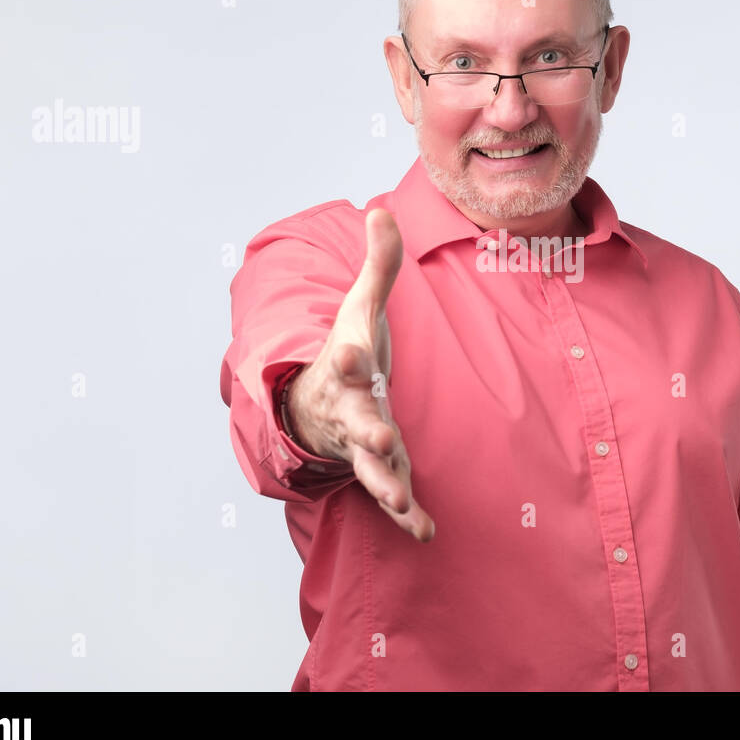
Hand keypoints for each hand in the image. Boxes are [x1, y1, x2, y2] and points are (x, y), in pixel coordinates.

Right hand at [286, 208, 434, 541]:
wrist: (315, 406)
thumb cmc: (350, 352)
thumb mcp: (364, 308)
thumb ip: (379, 264)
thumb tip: (382, 209)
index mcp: (349, 368)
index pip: (346, 360)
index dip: (349, 357)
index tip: (351, 352)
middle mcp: (351, 410)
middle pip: (358, 421)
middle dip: (368, 430)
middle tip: (381, 437)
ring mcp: (363, 444)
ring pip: (370, 468)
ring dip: (384, 483)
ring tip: (400, 501)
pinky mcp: (380, 468)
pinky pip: (392, 495)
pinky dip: (405, 515)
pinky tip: (424, 531)